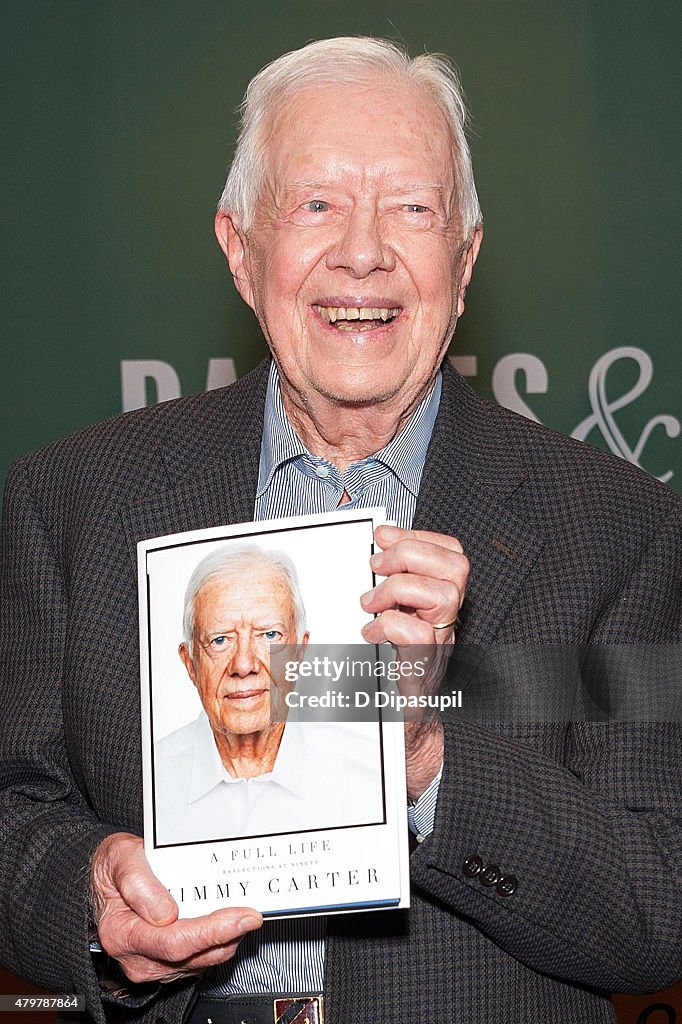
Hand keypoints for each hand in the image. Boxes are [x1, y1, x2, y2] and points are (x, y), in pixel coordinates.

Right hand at [91, 833, 261, 983]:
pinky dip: (217, 941)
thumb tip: (164, 911)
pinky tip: (226, 921)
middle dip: (227, 934)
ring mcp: (153, 963)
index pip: (173, 941)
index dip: (211, 931)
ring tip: (243, 914)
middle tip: (252, 914)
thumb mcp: (119, 857)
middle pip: (192, 955)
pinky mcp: (167, 963)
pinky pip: (199, 958)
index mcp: (122, 933)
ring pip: (201, 960)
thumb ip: (138, 881)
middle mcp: (138, 956)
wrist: (105, 880)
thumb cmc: (113, 868)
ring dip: (226, 939)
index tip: (239, 917)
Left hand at [359, 526, 468, 797]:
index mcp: (441, 605)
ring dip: (398, 589)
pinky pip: (417, 635)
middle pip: (456, 567)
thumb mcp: (394, 619)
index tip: (382, 536)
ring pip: (442, 595)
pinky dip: (387, 626)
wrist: (405, 731)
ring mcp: (440, 647)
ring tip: (371, 603)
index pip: (452, 553)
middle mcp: (448, 622)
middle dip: (411, 554)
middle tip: (376, 568)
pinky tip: (369, 633)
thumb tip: (380, 542)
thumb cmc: (394, 672)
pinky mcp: (422, 671)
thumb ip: (392, 584)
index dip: (419, 536)